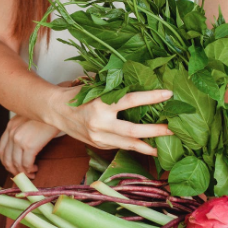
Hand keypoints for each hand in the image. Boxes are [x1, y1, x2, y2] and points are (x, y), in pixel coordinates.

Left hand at [0, 116, 60, 177]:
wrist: (56, 110)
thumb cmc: (46, 115)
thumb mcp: (29, 119)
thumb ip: (22, 130)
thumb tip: (23, 148)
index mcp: (11, 125)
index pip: (1, 148)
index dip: (6, 161)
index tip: (12, 167)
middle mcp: (12, 132)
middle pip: (7, 158)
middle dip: (14, 170)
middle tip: (21, 175)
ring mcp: (19, 139)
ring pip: (16, 163)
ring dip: (23, 172)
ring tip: (31, 174)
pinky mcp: (29, 145)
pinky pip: (26, 164)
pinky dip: (30, 170)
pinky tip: (35, 169)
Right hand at [54, 88, 173, 156]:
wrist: (55, 111)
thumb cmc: (77, 95)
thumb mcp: (94, 88)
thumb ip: (114, 88)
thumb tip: (140, 81)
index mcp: (100, 104)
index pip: (131, 100)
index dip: (151, 97)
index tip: (168, 94)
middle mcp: (100, 123)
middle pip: (133, 131)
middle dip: (155, 131)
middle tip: (172, 129)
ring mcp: (98, 138)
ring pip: (128, 145)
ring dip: (148, 146)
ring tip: (164, 146)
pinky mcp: (98, 145)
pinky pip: (120, 146)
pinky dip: (133, 146)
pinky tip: (146, 145)